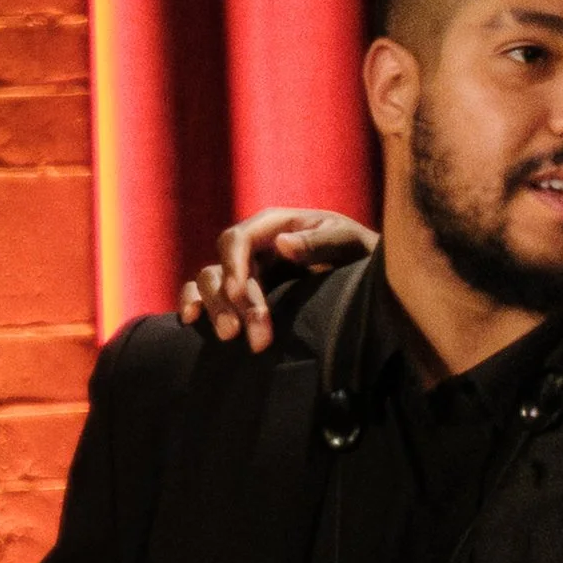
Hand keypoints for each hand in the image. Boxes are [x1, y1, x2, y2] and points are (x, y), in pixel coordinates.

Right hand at [178, 206, 377, 348]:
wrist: (371, 279)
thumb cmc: (361, 254)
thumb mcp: (350, 242)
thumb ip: (321, 242)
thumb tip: (283, 245)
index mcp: (276, 225)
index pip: (239, 240)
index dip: (235, 268)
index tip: (242, 297)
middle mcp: (255, 245)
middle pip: (222, 266)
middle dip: (232, 301)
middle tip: (248, 337)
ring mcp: (247, 269)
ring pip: (210, 281)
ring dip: (215, 309)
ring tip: (230, 337)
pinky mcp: (244, 292)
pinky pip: (207, 293)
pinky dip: (195, 303)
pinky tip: (191, 322)